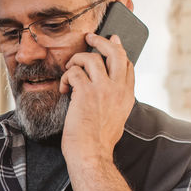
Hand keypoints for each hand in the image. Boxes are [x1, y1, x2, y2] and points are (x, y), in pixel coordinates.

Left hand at [58, 32, 134, 167]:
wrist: (91, 154)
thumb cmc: (99, 142)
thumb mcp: (116, 119)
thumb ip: (115, 101)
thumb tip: (108, 92)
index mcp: (127, 96)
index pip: (127, 65)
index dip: (119, 51)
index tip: (112, 43)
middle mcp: (118, 89)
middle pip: (116, 52)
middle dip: (102, 41)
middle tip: (90, 37)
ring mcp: (103, 89)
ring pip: (91, 58)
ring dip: (76, 59)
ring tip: (69, 69)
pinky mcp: (85, 92)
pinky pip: (74, 72)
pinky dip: (65, 77)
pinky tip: (63, 89)